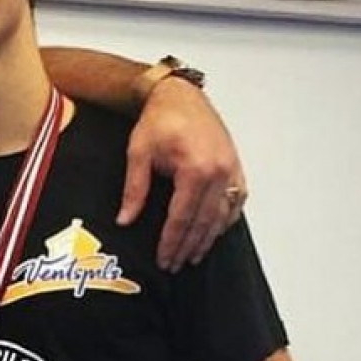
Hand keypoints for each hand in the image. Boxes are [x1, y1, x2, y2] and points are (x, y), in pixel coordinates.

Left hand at [117, 78, 246, 271]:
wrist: (180, 96)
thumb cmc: (158, 121)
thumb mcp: (138, 153)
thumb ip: (134, 189)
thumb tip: (125, 220)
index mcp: (195, 170)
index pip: (182, 218)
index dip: (172, 242)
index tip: (164, 260)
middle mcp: (219, 172)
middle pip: (204, 222)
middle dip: (188, 246)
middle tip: (176, 264)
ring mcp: (232, 170)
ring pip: (222, 215)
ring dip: (208, 238)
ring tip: (194, 256)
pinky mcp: (236, 166)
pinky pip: (236, 201)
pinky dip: (226, 219)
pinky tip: (215, 232)